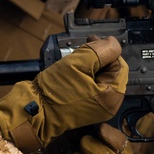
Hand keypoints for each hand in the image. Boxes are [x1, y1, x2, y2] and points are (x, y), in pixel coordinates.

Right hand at [0, 37, 127, 152]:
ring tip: (75, 59)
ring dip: (91, 65)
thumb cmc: (54, 91)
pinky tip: (73, 71)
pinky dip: (85, 75)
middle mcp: (109, 105)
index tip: (91, 40)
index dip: (107, 49)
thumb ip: (101, 50)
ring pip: (101, 77)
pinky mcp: (87, 108)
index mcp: (112, 96)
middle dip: (99, 57)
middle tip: (82, 48)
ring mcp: (98, 108)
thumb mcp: (79, 63)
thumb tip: (114, 42)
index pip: (120, 64)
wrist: (33, 112)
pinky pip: (93, 86)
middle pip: (112, 71)